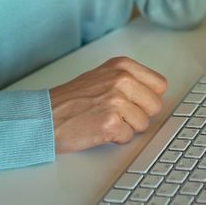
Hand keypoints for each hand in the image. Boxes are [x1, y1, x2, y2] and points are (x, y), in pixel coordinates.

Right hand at [49, 57, 167, 152]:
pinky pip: (128, 137)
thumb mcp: (102, 76)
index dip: (147, 98)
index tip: (135, 102)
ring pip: (143, 124)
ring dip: (126, 128)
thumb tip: (153, 94)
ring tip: (104, 120)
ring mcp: (117, 100)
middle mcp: (122, 79)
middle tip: (117, 114)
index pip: (159, 85)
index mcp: (122, 66)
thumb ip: (129, 80)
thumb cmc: (71, 99)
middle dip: (139, 115)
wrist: (46, 116)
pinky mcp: (111, 122)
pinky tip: (99, 130)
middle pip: (155, 106)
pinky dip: (115, 138)